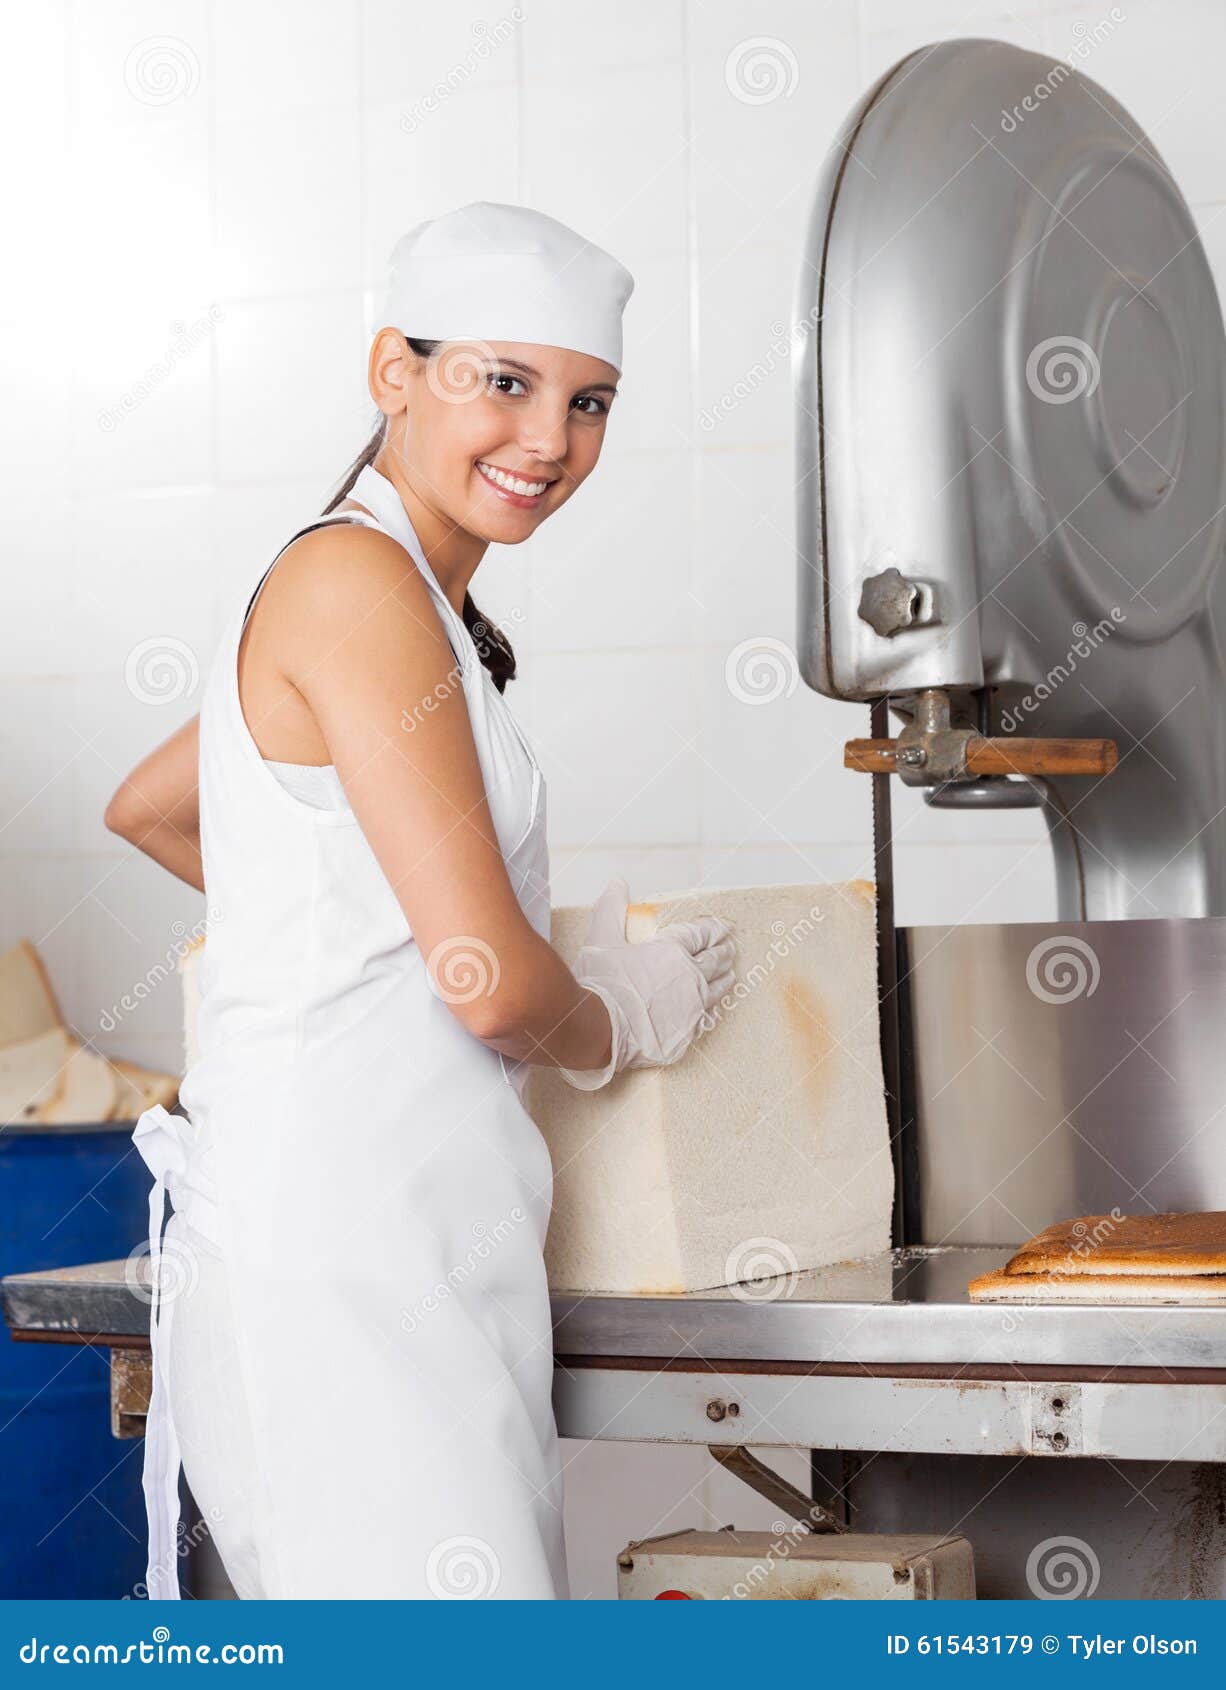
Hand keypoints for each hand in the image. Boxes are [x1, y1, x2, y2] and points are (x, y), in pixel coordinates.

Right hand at [559, 878, 735, 1090]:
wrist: (600, 1030)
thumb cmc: (602, 983)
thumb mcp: (602, 938)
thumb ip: (611, 908)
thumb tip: (618, 882)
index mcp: (672, 951)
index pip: (702, 934)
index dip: (714, 928)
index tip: (723, 926)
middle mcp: (690, 977)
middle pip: (716, 960)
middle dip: (725, 950)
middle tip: (730, 946)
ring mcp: (692, 1007)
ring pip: (718, 989)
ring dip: (725, 977)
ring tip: (730, 973)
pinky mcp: (688, 1032)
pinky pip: (708, 1016)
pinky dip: (713, 1007)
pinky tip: (713, 1006)